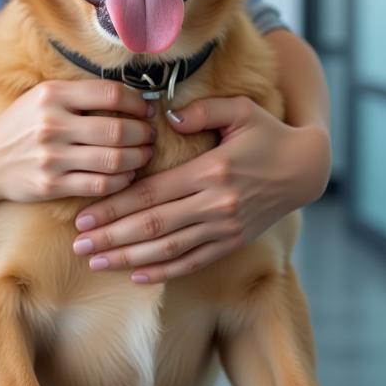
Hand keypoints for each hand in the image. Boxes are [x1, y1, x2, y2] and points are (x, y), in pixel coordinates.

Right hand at [0, 81, 156, 203]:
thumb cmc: (22, 125)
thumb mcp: (43, 97)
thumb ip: (80, 95)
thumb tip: (132, 98)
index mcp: (52, 94)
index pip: (110, 94)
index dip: (137, 103)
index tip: (146, 110)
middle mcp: (52, 124)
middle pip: (117, 129)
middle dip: (143, 134)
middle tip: (150, 135)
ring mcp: (51, 157)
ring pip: (113, 160)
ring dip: (138, 158)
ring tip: (144, 154)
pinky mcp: (51, 185)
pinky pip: (100, 185)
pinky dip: (121, 180)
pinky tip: (127, 174)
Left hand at [69, 96, 331, 283]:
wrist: (306, 168)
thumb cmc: (266, 133)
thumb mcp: (240, 110)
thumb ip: (202, 110)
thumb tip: (167, 115)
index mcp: (211, 172)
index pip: (153, 194)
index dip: (116, 206)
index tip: (84, 214)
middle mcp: (216, 206)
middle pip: (154, 227)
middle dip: (112, 237)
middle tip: (79, 244)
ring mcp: (225, 228)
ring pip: (169, 249)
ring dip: (130, 258)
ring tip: (96, 262)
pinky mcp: (233, 242)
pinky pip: (194, 262)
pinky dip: (164, 272)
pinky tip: (136, 276)